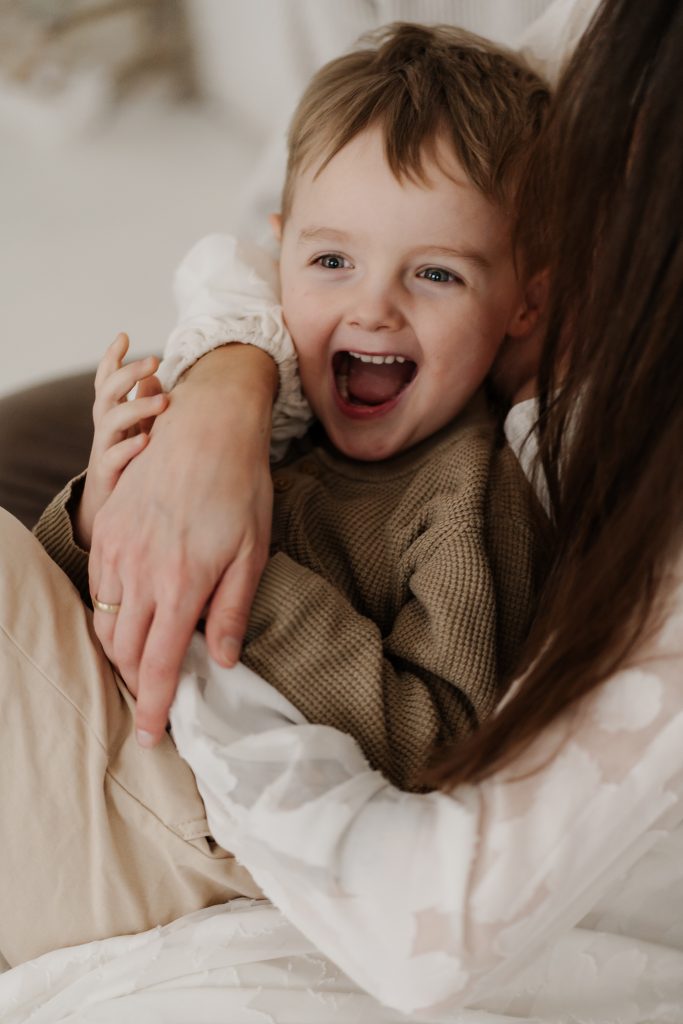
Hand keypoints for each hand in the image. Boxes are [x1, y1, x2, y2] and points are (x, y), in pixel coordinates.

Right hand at [76, 333, 167, 547]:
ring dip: (136, 407)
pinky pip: (114, 457)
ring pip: (110, 421)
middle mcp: (105, 427)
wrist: (109, 506)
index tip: (123, 335)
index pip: (106, 380)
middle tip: (154, 360)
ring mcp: (104, 448)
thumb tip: (156, 376)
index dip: (112, 358)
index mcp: (112, 412)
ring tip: (163, 401)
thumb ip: (145, 403)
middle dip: (128, 373)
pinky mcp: (109, 473)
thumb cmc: (129, 461)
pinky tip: (146, 441)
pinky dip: (129, 448)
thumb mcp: (137, 429)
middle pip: (107, 392)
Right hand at [88, 345, 276, 746]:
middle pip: (123, 650)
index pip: (157, 665)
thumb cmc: (240, 488)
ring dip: (120, 650)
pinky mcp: (107, 528)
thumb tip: (219, 662)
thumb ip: (232, 612)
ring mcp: (117, 549)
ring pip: (103, 621)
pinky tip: (131, 613)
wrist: (206, 425)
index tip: (153, 736)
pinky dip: (110, 610)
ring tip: (143, 661)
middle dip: (135, 683)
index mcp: (180, 585)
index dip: (153, 707)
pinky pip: (97, 585)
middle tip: (154, 697)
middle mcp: (140, 572)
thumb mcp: (252, 553)